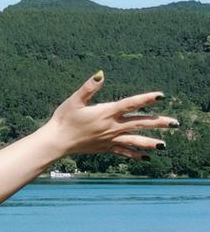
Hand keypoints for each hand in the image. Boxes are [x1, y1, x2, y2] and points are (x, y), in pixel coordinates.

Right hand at [46, 72, 178, 159]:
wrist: (57, 141)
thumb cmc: (63, 119)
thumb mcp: (74, 100)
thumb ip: (89, 87)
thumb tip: (101, 74)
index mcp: (105, 113)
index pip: (130, 104)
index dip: (146, 99)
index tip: (161, 96)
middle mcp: (111, 127)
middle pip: (139, 123)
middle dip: (158, 123)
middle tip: (174, 123)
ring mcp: (109, 139)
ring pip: (134, 141)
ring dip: (150, 143)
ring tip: (164, 145)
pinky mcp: (105, 148)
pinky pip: (123, 152)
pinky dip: (134, 154)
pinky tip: (145, 157)